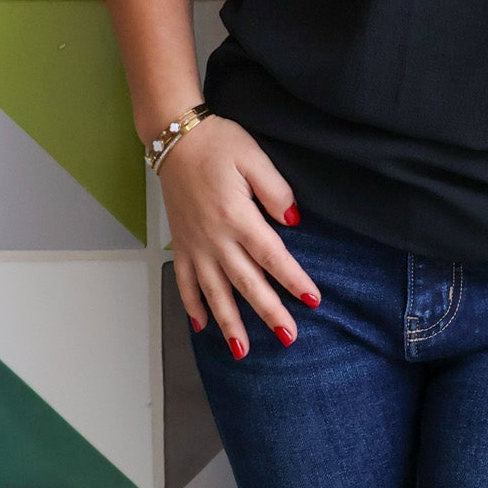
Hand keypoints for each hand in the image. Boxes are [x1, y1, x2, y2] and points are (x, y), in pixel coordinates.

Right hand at [158, 114, 321, 355]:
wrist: (174, 138)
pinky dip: (192, 306)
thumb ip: (276, 190)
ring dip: (229, 322)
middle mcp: (216, 238)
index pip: (272, 256)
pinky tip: (202, 326)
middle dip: (268, 311)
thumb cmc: (218, 144)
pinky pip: (186, 282)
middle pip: (246, 282)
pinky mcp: (182, 243)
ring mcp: (196, 245)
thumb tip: (294, 220)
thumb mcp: (254, 157)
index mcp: (238, 218)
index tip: (313, 301)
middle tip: (288, 337)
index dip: (293, 280)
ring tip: (242, 350)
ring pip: (214, 292)